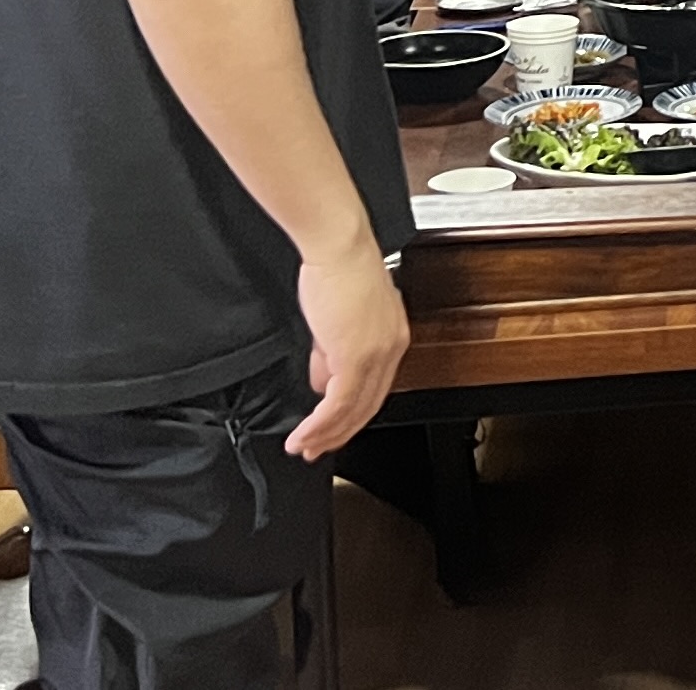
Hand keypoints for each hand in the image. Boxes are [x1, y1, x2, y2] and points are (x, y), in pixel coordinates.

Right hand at [284, 247, 410, 459]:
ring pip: (352, 412)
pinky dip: (318, 426)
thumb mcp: (336, 319)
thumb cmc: (338, 269)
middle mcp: (391, 349)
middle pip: (367, 407)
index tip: (331, 429)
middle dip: (339, 433)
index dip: (351, 414)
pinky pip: (337, 405)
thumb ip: (331, 353)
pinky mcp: (356, 357)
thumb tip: (322, 382)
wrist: (339, 246)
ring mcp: (376, 355)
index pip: (374, 388)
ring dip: (325, 435)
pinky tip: (303, 435)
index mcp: (392, 337)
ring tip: (303, 447)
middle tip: (315, 449)